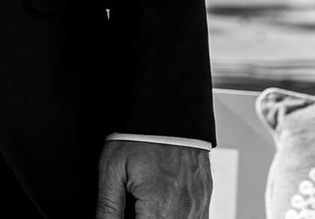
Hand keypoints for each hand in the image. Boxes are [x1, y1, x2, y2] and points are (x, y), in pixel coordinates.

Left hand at [95, 139, 210, 218]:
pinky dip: (178, 216)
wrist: (170, 106)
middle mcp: (185, 210)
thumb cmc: (141, 133)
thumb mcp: (113, 169)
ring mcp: (199, 204)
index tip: (125, 214)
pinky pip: (197, 218)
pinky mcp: (206, 196)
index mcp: (160, 207)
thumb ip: (108, 207)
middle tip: (136, 206)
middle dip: (146, 218)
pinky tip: (164, 207)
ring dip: (162, 217)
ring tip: (148, 205)